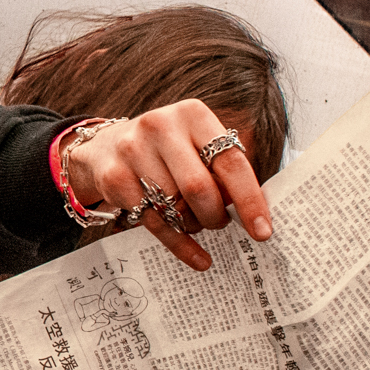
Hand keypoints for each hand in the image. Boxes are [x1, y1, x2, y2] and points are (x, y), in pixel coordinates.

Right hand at [61, 100, 271, 271]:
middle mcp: (161, 127)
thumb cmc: (166, 151)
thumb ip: (221, 170)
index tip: (262, 230)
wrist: (106, 147)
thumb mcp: (195, 145)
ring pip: (174, 207)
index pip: (230, 161)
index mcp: (192, 114)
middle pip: (199, 188)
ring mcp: (133, 150)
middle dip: (215, 216)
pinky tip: (196, 255)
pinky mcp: (115, 177)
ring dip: (194, 225)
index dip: (249, 199)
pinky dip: (179, 243)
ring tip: (195, 221)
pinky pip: (154, 222)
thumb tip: (251, 214)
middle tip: (220, 223)